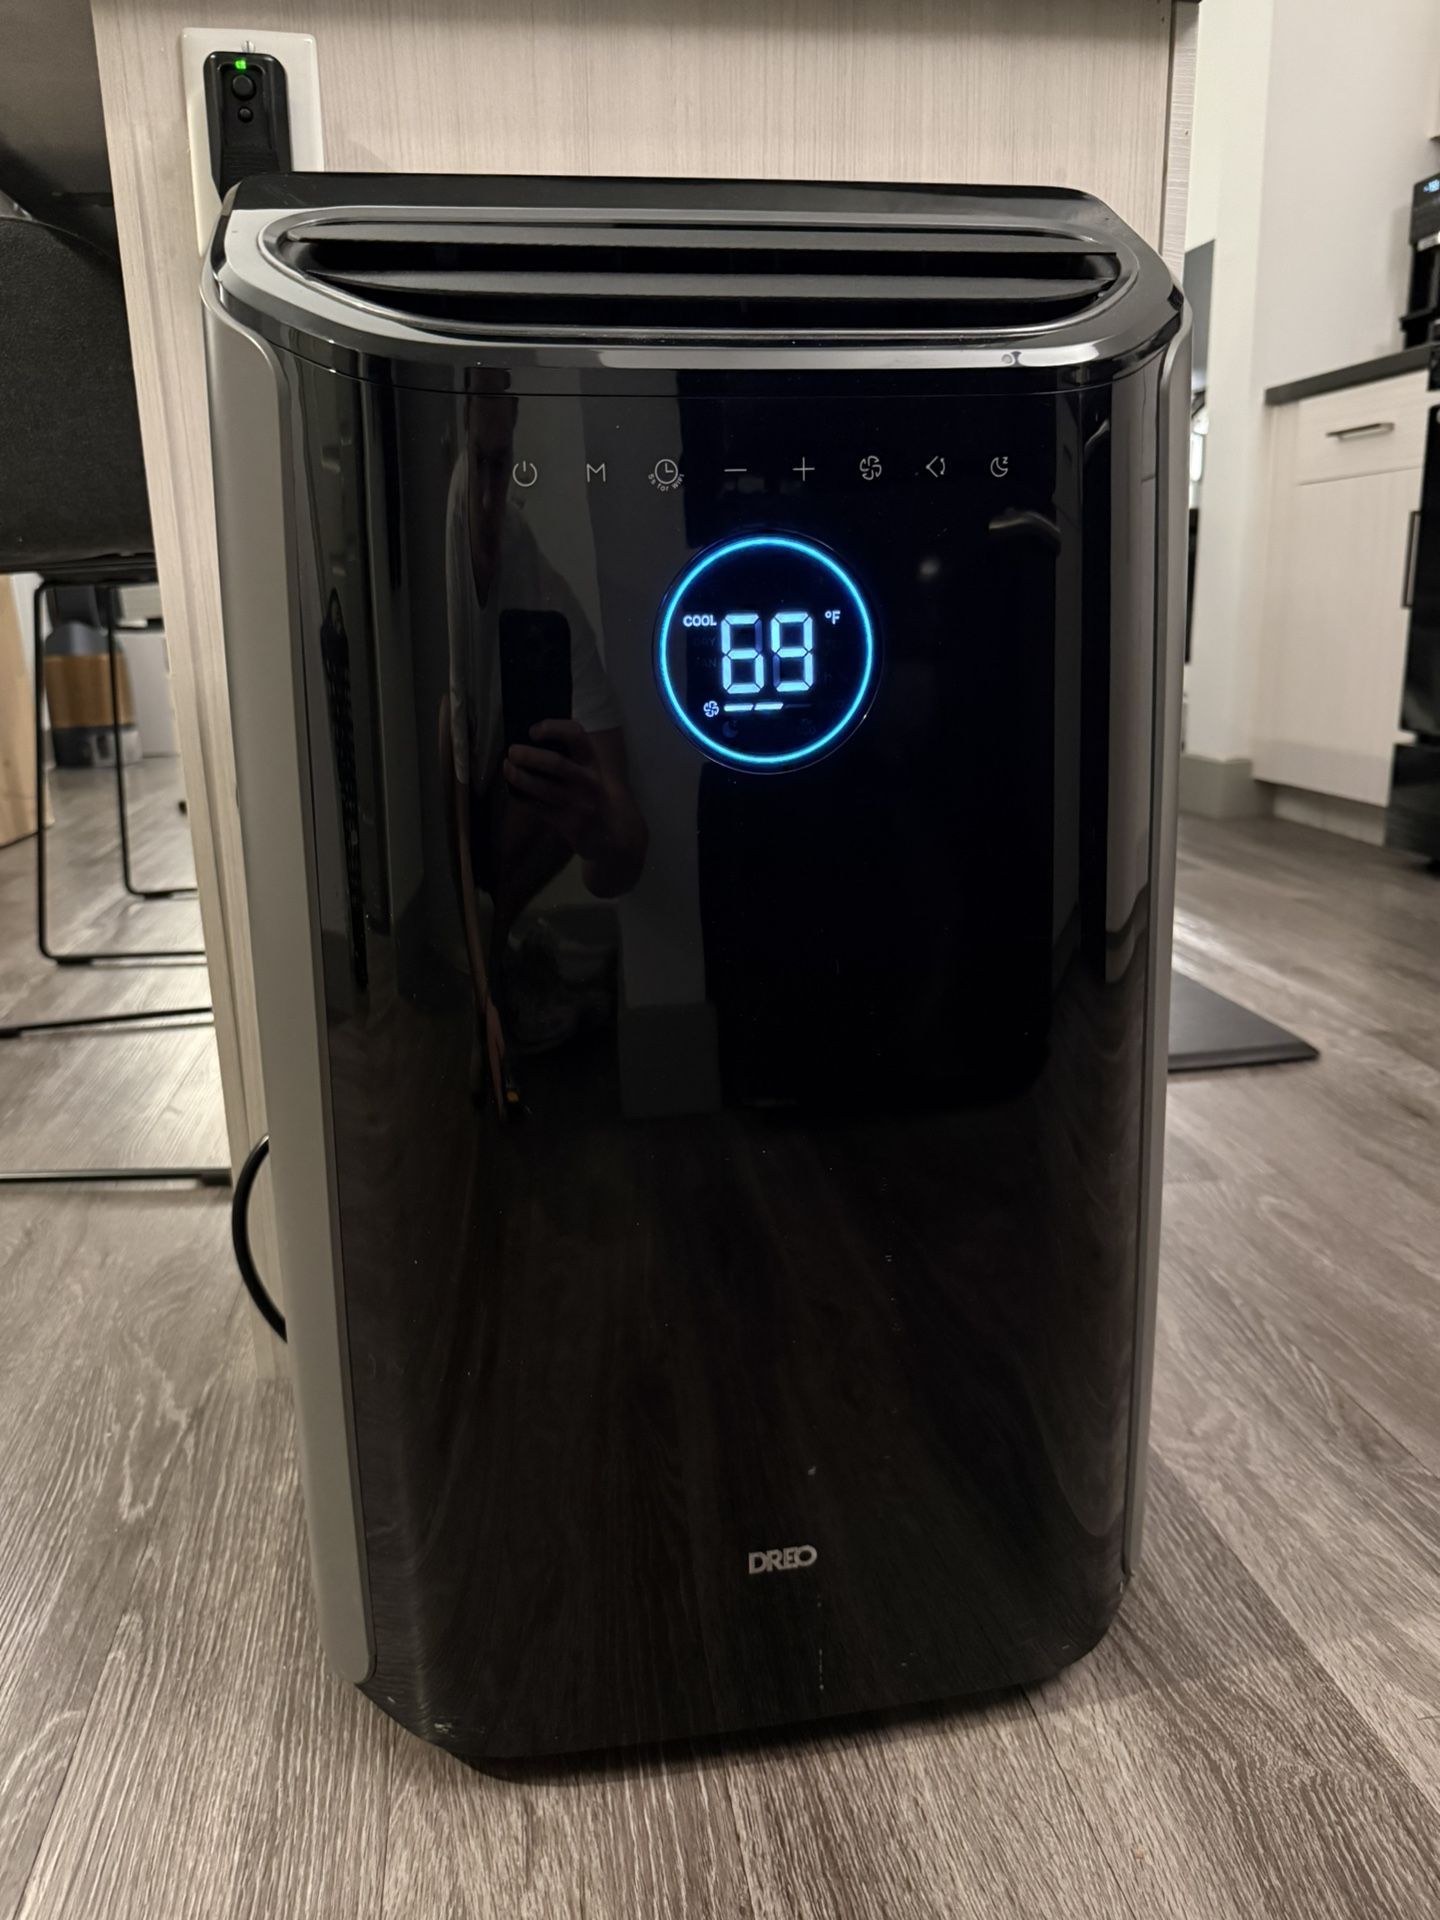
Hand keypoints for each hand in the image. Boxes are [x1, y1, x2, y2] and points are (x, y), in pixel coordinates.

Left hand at [503, 719, 647, 896]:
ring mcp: (579, 804)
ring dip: (521, 777)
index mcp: (593, 763)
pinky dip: (523, 798)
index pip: (577, 736)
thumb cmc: (593, 796)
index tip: (534, 730)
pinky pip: (540, 809)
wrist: (613, 836)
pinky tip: (514, 790)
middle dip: (531, 756)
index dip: (554, 729)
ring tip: (507, 768)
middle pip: (557, 764)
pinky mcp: (569, 825)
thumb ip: (568, 759)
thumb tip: (529, 743)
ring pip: (545, 789)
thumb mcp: (590, 773)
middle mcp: (588, 782)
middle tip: (512, 751)